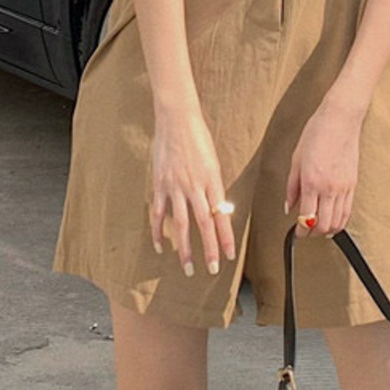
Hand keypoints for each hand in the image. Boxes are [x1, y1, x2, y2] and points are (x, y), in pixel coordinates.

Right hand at [149, 108, 237, 277]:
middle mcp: (194, 187)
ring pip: (181, 224)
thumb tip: (217, 209)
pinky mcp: (160, 184)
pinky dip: (158, 231)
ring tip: (187, 267)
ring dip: (185, 248)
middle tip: (213, 269)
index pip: (221, 216)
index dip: (226, 237)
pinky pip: (159, 213)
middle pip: (204, 224)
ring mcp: (175, 187)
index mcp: (212, 181)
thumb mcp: (213, 163)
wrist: (177, 120)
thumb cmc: (198, 138)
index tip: (231, 255)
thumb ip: (213, 187)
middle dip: (209, 250)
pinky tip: (160, 246)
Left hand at [285, 97, 365, 238]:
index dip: (300, 231)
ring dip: (327, 230)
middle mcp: (329, 188)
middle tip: (305, 233)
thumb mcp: (296, 159)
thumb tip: (288, 206)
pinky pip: (348, 210)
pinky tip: (333, 220)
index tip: (296, 233)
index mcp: (311, 182)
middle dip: (312, 234)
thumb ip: (292, 187)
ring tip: (318, 228)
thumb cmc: (317, 133)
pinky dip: (340, 220)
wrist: (340, 119)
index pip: (307, 218)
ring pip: (338, 221)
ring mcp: (343, 187)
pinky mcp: (353, 184)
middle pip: (323, 226)